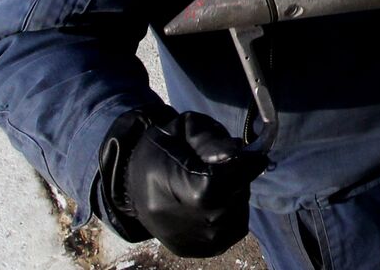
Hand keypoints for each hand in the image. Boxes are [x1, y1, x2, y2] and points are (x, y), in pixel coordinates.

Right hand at [96, 105, 265, 256]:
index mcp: (193, 189)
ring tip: (212, 184)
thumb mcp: (181, 130)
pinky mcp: (202, 250)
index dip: (246, 163)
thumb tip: (236, 152)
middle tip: (222, 166)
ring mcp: (202, 240)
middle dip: (239, 176)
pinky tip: (211, 201)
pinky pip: (235, 227)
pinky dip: (230, 212)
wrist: (131, 186)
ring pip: (240, 211)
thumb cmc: (160, 152)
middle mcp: (200, 221)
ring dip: (235, 195)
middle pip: (239, 194)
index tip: (248, 154)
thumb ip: (211, 139)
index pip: (237, 176)